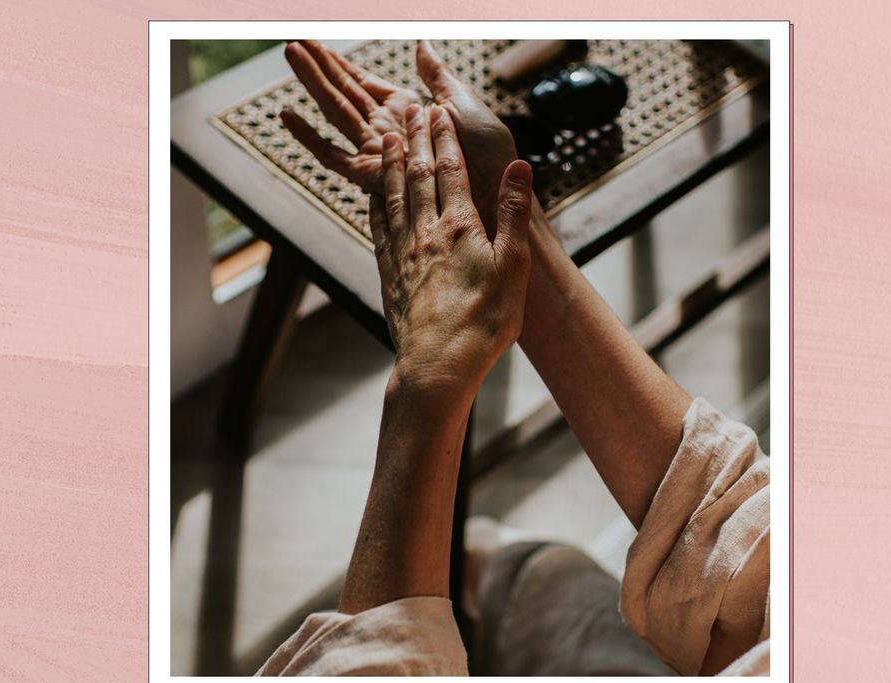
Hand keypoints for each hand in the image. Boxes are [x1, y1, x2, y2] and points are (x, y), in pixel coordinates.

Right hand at [282, 40, 517, 232]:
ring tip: (290, 53)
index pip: (364, 84)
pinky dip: (307, 136)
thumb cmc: (488, 154)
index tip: (317, 44)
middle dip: (318, 66)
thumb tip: (422, 43)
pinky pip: (331, 156)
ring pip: (334, 110)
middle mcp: (388, 131)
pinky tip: (287, 114)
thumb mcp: (461, 101)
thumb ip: (436, 74)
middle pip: (344, 92)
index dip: (341, 64)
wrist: (495, 191)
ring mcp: (377, 152)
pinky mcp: (370, 176)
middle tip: (292, 42)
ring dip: (311, 81)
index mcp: (408, 112)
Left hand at [369, 104, 532, 396]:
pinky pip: (378, 229)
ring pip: (392, 196)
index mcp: (459, 228)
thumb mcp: (513, 267)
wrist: (438, 364)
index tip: (439, 111)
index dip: (444, 139)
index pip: (450, 171)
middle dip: (415, 139)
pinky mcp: (390, 276)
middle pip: (417, 176)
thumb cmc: (483, 322)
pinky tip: (370, 195)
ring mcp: (403, 254)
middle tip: (410, 109)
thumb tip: (520, 167)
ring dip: (390, 164)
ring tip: (385, 138)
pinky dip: (374, 204)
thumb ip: (512, 214)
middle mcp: (425, 233)